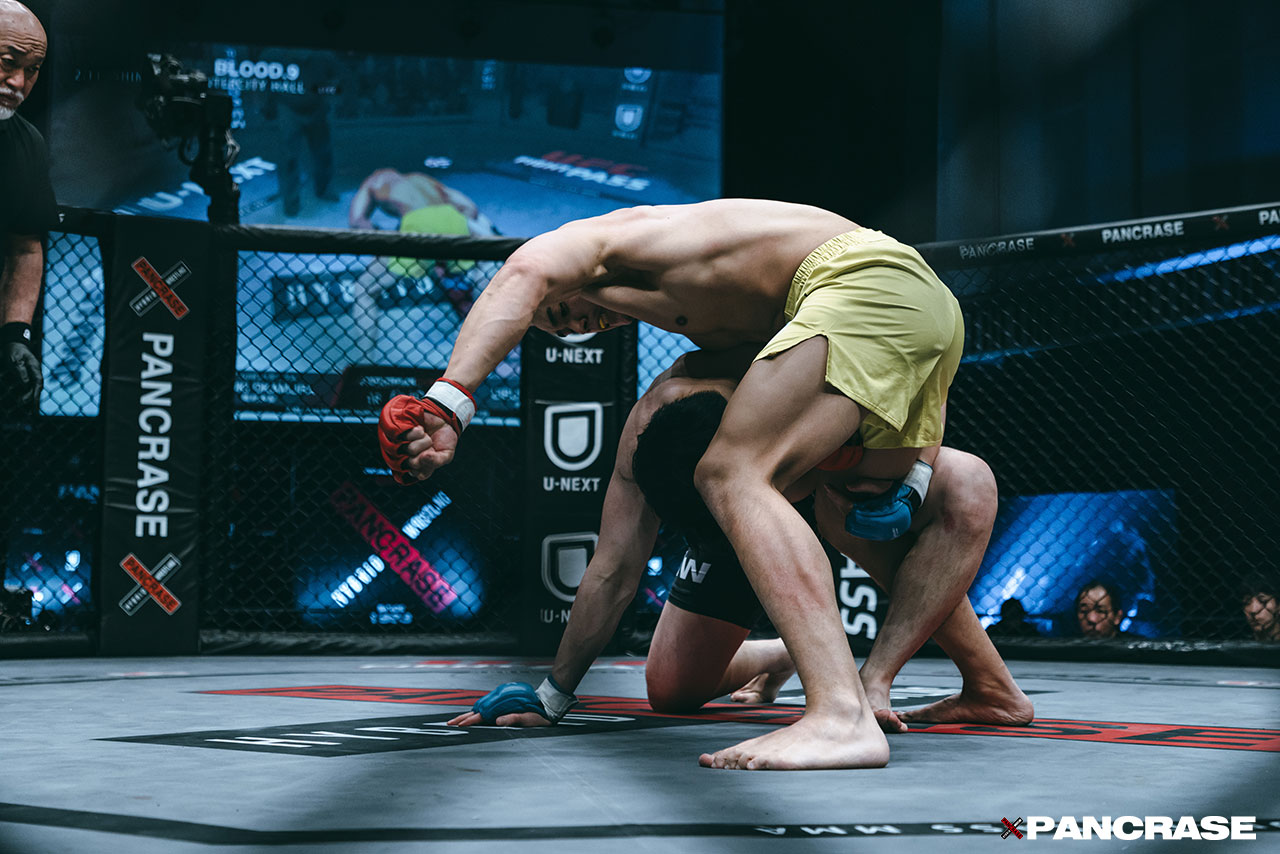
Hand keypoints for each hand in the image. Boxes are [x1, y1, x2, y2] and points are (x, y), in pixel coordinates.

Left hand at [1, 337, 41, 406]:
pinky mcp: (26, 376)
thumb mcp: (15, 359)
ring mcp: (31, 374)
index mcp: (34, 366)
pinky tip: (24, 401)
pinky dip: (27, 394)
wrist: (13, 345)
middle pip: (37, 387)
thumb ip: (20, 371)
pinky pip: (28, 386)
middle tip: (30, 409)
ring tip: (29, 409)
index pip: (38, 381)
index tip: (34, 401)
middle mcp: (35, 372)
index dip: (37, 392)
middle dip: (34, 398)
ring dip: (31, 398)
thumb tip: (25, 383)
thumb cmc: (14, 350)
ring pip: (33, 388)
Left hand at [377, 395, 459, 482]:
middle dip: (425, 452)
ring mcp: (401, 444)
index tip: (432, 456)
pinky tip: (419, 429)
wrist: (443, 418)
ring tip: (425, 435)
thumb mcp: (446, 455)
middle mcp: (406, 457)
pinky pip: (404, 436)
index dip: (426, 465)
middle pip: (412, 463)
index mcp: (416, 466)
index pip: (416, 473)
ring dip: (422, 441)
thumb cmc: (443, 439)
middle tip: (430, 445)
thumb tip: (424, 458)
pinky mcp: (398, 432)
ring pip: (410, 449)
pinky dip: (416, 432)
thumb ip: (436, 462)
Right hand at [447, 680, 573, 726]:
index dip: (468, 721)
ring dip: (468, 714)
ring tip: (457, 720)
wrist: (547, 704)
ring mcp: (500, 702)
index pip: (481, 715)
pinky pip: (486, 707)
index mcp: (502, 707)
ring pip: (480, 708)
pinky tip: (473, 716)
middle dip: (462, 717)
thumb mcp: (528, 719)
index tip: (458, 725)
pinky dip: (477, 712)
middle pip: (476, 710)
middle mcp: (499, 702)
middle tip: (449, 724)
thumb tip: (497, 721)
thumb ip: (513, 719)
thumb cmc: (539, 714)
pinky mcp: (503, 703)